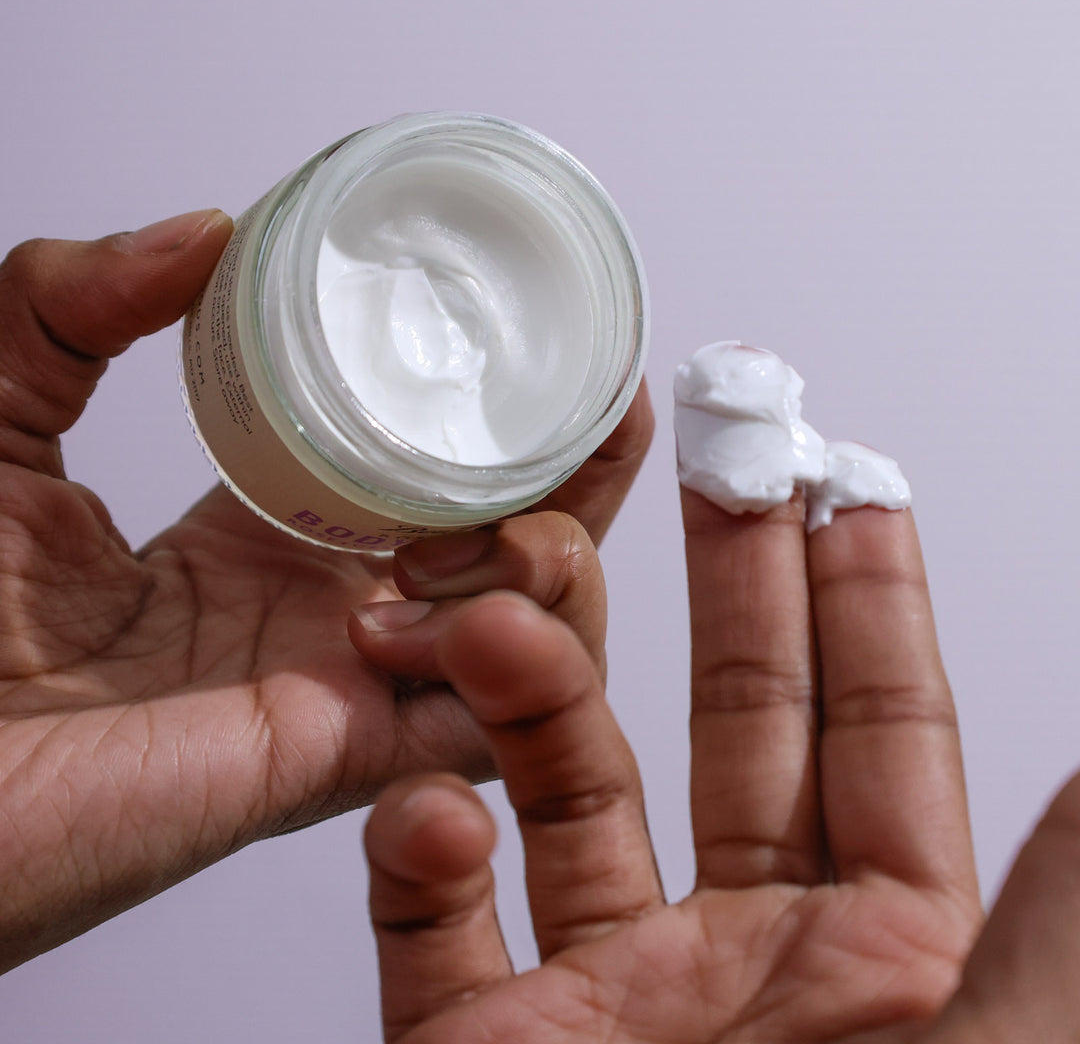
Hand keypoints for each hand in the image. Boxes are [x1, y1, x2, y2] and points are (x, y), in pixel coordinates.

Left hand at [0, 212, 651, 971]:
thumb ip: (69, 306)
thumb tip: (203, 228)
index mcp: (263, 538)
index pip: (422, 476)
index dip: (499, 420)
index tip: (548, 348)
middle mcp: (325, 612)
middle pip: (509, 549)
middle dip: (582, 479)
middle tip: (614, 409)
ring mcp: (346, 690)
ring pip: (532, 638)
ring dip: (558, 568)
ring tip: (500, 529)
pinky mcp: (343, 765)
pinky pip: (484, 722)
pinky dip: (520, 661)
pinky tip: (479, 610)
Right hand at [365, 494, 1078, 1040]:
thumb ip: (1057, 918)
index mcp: (881, 965)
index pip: (880, 735)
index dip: (865, 601)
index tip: (843, 486)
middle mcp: (745, 968)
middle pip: (729, 728)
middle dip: (725, 592)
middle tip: (717, 469)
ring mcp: (606, 1005)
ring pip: (562, 793)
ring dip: (527, 700)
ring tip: (495, 625)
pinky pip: (432, 930)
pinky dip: (417, 864)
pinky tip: (425, 819)